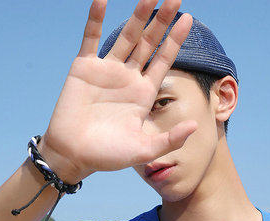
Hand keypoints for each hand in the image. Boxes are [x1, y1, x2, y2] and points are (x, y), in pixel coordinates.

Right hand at [39, 0, 198, 181]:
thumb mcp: (145, 150)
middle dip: (161, 20)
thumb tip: (196, 125)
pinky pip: (91, 38)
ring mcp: (106, 70)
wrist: (74, 156)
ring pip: (126, 36)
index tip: (188, 18)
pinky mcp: (84, 67)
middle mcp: (128, 78)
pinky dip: (95, 18)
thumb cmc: (109, 156)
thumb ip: (171, 139)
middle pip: (148, 42)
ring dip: (137, 15)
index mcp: (144, 94)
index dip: (175, 40)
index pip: (163, 60)